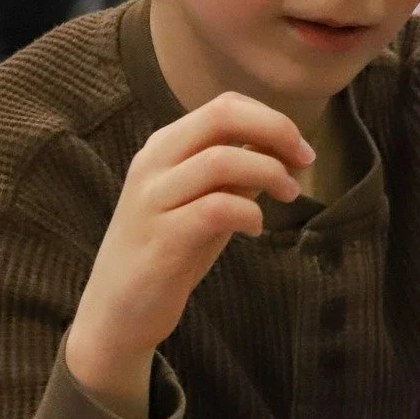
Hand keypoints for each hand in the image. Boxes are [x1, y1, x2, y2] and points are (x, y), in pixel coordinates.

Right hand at [65, 92, 313, 418]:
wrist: (116, 312)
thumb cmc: (167, 253)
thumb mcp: (202, 202)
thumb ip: (233, 173)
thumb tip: (278, 147)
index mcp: (164, 147)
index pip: (224, 106)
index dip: (271, 119)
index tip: (299, 150)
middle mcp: (153, 164)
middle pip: (221, 116)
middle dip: (275, 131)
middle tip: (304, 161)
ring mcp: (153, 200)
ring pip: (221, 160)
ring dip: (269, 173)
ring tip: (288, 195)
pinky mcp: (161, 240)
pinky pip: (215, 209)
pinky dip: (248, 213)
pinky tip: (255, 229)